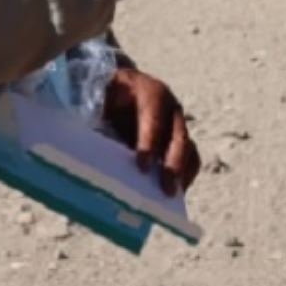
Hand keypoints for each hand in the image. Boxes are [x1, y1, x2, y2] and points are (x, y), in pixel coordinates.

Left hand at [100, 69, 200, 194]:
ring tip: (170, 195)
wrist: (117, 90)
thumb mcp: (101, 103)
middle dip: (172, 164)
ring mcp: (178, 124)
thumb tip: (94, 156)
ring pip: (188, 148)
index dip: (150, 142)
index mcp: (150, 91)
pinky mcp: (180, 141)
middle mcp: (170, 107)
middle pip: (178, 136)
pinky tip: (174, 193)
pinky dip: (185, 176)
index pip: (154, 116)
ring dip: (182, 173)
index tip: (142, 166)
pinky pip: (191, 159)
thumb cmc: (106, 98)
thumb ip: (100, 124)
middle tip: (165, 188)